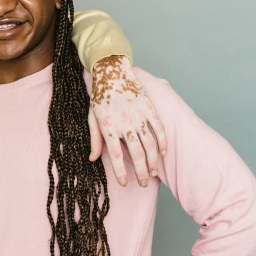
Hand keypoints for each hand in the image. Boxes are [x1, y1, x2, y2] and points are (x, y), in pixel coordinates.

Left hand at [89, 55, 166, 186]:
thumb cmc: (100, 97)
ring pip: (150, 144)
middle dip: (141, 171)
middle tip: (144, 183)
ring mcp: (138, 115)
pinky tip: (162, 153)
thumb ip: (94, 139)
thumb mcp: (92, 117)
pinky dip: (162, 142)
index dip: (121, 171)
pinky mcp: (149, 108)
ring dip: (153, 161)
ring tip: (154, 173)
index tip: (125, 184)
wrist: (113, 72)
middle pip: (136, 153)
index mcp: (108, 127)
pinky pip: (159, 128)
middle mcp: (124, 123)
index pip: (115, 155)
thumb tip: (92, 159)